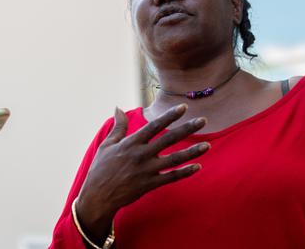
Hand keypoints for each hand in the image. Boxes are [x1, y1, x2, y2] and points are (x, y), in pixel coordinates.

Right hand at [76, 104, 209, 242]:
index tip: (183, 107)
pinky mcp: (149, 184)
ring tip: (207, 145)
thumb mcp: (107, 145)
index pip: (154, 126)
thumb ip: (118, 127)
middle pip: (169, 139)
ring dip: (192, 152)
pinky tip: (197, 166)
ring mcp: (147, 170)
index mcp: (131, 143)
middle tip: (203, 120)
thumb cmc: (101, 169)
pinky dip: (184, 172)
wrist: (97, 196)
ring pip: (174, 159)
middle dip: (187, 128)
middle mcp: (141, 155)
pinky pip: (171, 177)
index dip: (170, 116)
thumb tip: (118, 107)